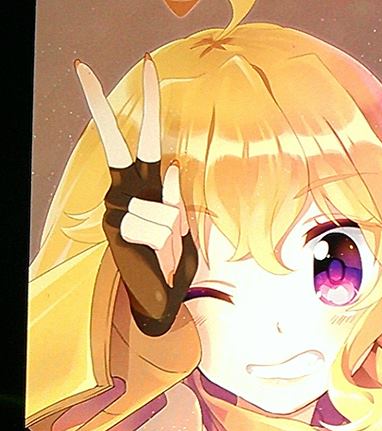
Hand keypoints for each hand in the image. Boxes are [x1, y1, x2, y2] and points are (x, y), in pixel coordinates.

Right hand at [76, 55, 197, 335]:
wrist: (162, 299)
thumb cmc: (175, 263)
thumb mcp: (186, 229)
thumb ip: (178, 200)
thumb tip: (169, 166)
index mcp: (146, 185)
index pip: (146, 140)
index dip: (148, 106)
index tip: (146, 66)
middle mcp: (126, 191)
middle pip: (117, 145)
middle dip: (99, 107)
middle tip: (81, 68)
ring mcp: (118, 208)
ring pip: (162, 208)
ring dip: (175, 233)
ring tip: (168, 251)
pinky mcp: (116, 228)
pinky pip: (155, 226)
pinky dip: (166, 244)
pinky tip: (156, 255)